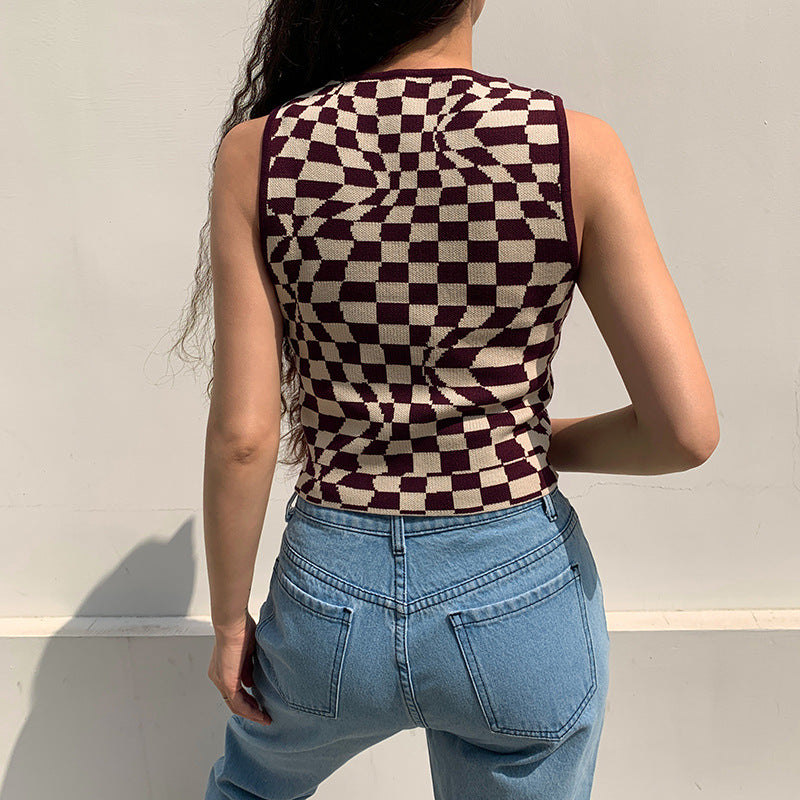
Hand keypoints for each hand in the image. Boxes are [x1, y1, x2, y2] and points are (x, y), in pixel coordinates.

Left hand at [208, 611, 271, 725]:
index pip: (233, 690)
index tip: (259, 703)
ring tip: (264, 718)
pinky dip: (250, 711)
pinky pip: (238, 704)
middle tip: (263, 715)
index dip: (246, 699)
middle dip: (249, 710)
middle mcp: (218, 676)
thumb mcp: (247, 652)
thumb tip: (250, 683)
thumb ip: (247, 668)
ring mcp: (221, 681)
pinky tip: (260, 714)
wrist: (232, 622)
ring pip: (235, 705)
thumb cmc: (241, 628)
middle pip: (233, 701)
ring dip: (251, 713)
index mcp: (222, 668)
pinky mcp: (227, 682)